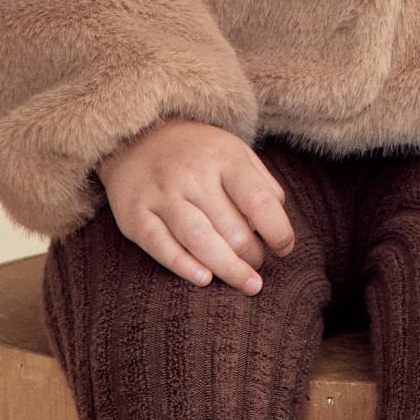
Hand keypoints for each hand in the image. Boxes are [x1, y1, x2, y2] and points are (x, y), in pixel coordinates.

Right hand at [97, 119, 296, 292]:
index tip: (284, 248)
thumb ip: (260, 183)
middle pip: (231, 229)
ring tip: (247, 283)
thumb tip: (278, 222)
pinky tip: (205, 280)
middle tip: (257, 265)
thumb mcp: (234, 151)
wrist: (135, 136)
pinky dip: (184, 266)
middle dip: (253, 255)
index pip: (258, 201)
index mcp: (224, 158)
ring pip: (199, 239)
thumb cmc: (196, 152)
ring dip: (228, 268)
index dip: (278, 231)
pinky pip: (161, 246)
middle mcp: (193, 176)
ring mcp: (162, 196)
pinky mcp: (135, 216)